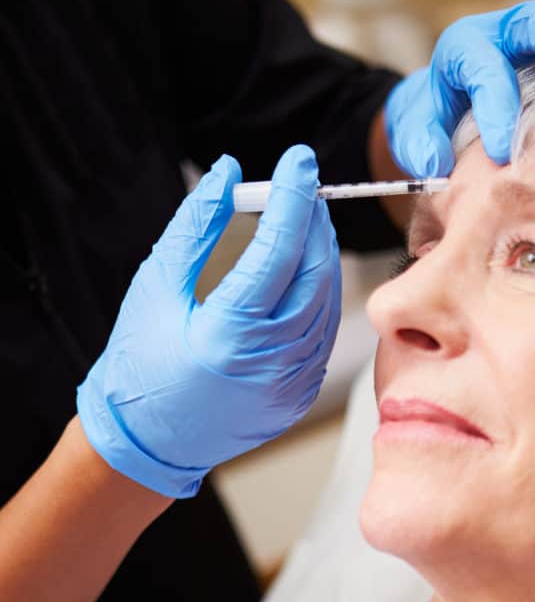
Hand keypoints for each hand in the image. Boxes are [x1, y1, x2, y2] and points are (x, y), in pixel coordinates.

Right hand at [77, 145, 340, 497]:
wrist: (147, 441)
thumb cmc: (140, 363)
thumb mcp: (155, 286)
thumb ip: (195, 225)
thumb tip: (230, 171)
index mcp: (229, 334)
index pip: (279, 250)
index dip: (293, 198)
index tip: (297, 160)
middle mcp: (270, 363)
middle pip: (316, 274)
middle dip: (315, 222)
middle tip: (302, 189)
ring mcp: (290, 385)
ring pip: (328, 303)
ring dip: (321, 257)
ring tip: (302, 225)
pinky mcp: (299, 397)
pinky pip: (323, 334)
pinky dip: (319, 296)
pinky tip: (304, 273)